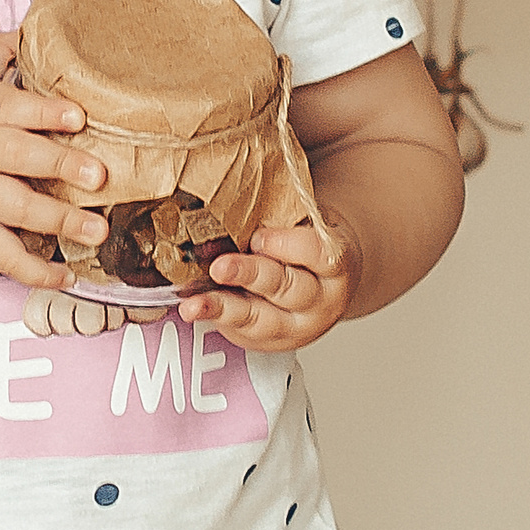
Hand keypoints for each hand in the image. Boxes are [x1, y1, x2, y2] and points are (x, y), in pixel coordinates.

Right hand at [0, 37, 106, 289]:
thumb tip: (37, 27)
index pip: (4, 106)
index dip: (41, 111)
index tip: (77, 115)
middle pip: (14, 158)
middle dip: (58, 166)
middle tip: (99, 174)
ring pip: (14, 210)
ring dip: (58, 222)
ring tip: (98, 230)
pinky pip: (2, 255)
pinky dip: (33, 271)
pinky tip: (66, 275)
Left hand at [178, 216, 356, 347]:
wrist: (322, 282)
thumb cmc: (307, 242)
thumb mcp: (307, 222)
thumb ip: (283, 214)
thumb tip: (234, 188)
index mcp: (337, 265)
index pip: (320, 255)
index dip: (288, 246)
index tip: (258, 237)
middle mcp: (323, 302)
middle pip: (289, 289)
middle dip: (251, 276)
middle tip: (220, 267)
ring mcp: (297, 327)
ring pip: (262, 319)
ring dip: (224, 309)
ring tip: (192, 305)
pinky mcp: (271, 341)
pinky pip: (243, 332)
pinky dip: (216, 319)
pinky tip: (192, 309)